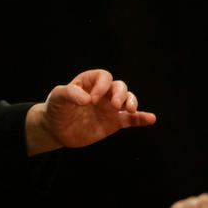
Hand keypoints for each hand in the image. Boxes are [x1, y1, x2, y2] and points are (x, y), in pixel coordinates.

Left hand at [24, 69, 155, 155]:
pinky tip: (151, 118)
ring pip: (127, 100)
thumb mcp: (58, 97)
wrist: (57, 129)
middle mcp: (103, 92)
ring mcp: (110, 108)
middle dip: (120, 94)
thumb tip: (87, 100)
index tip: (91, 100)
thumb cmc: (56, 108)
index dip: (101, 86)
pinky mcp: (113, 123)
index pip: (104, 77)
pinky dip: (141, 118)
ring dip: (132, 102)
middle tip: (114, 105)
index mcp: (91, 81)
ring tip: (130, 110)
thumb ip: (70, 94)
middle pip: (119, 87)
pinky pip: (131, 120)